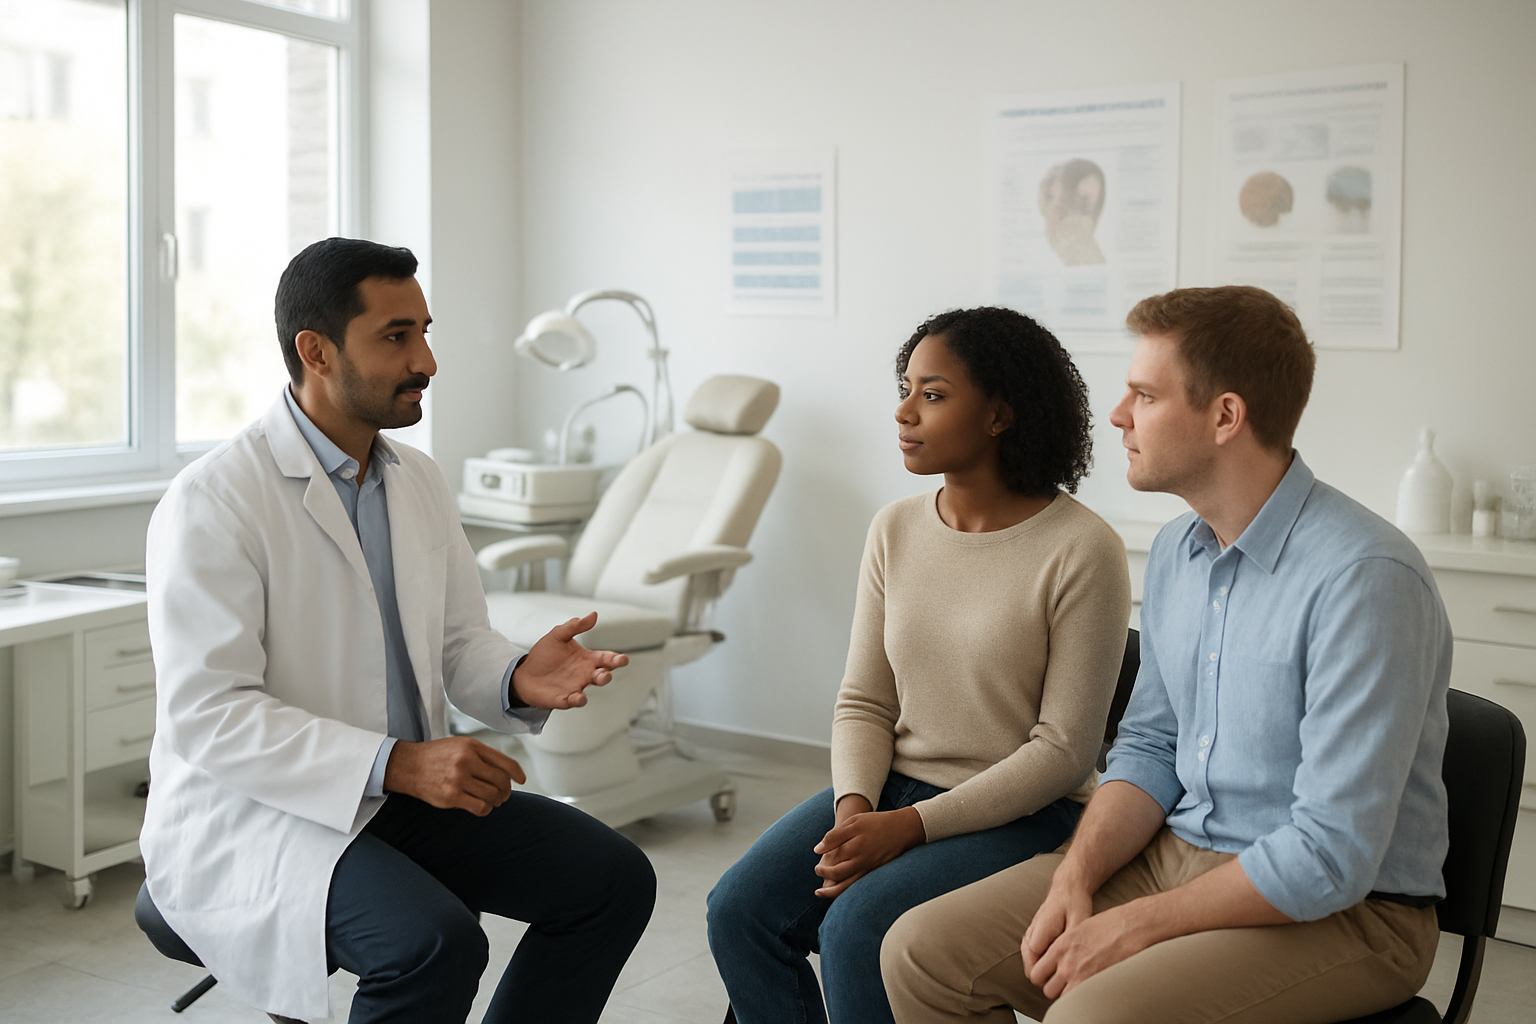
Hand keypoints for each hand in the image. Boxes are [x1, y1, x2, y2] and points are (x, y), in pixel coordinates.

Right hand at [383, 735, 525, 815]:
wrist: (408, 766)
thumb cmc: (437, 756)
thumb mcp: (461, 745)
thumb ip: (482, 755)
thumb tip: (507, 771)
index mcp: (471, 746)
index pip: (504, 761)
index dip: (516, 772)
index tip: (521, 779)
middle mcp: (466, 761)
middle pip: (500, 781)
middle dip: (506, 790)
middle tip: (504, 794)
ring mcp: (458, 780)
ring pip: (492, 795)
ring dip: (497, 801)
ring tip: (494, 801)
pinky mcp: (451, 797)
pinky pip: (479, 807)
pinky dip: (486, 810)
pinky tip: (482, 807)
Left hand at [511, 612, 628, 708]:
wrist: (524, 673)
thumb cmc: (544, 656)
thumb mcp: (558, 636)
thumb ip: (574, 626)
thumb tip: (593, 615)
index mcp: (586, 659)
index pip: (606, 658)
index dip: (616, 659)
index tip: (622, 659)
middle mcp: (584, 674)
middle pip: (603, 674)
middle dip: (607, 673)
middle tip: (606, 671)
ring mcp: (575, 687)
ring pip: (591, 689)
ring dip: (597, 684)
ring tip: (599, 678)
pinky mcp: (563, 699)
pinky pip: (573, 701)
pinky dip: (578, 700)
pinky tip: (578, 697)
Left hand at [812, 798, 924, 898]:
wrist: (903, 829)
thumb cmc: (876, 823)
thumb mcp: (854, 821)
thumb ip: (835, 835)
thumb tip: (817, 850)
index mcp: (854, 843)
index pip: (831, 855)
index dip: (822, 857)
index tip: (817, 855)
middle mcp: (861, 858)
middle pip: (836, 872)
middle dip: (823, 873)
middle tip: (817, 870)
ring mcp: (869, 867)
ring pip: (847, 885)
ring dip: (831, 891)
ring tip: (820, 892)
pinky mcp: (875, 873)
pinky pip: (858, 886)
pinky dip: (846, 891)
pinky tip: (838, 892)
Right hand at [1021, 874, 1093, 979]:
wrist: (1066, 887)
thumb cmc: (1074, 903)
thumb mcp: (1080, 922)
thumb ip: (1073, 943)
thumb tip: (1076, 964)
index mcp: (1040, 932)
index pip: (1034, 968)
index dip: (1048, 979)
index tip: (1065, 981)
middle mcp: (1030, 934)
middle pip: (1029, 969)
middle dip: (1045, 977)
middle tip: (1066, 978)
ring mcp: (1028, 934)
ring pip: (1029, 964)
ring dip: (1043, 970)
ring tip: (1062, 971)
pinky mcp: (1031, 935)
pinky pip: (1031, 957)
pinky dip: (1042, 963)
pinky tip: (1057, 961)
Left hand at [1024, 894, 1149, 998]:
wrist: (1130, 927)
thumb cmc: (1108, 925)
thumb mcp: (1078, 930)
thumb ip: (1063, 947)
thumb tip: (1058, 959)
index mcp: (1060, 947)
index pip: (1037, 973)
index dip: (1043, 977)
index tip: (1050, 977)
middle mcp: (1067, 964)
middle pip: (1048, 989)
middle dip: (1055, 989)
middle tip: (1065, 984)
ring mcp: (1082, 976)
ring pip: (1063, 998)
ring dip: (1068, 994)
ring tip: (1078, 986)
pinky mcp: (1097, 984)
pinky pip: (1081, 1000)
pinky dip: (1083, 998)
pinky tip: (1090, 989)